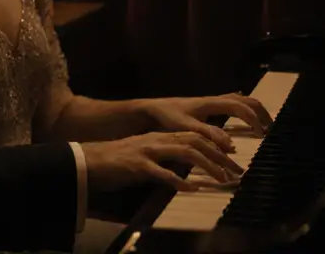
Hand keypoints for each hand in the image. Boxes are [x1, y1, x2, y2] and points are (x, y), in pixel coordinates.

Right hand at [81, 131, 244, 192]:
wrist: (89, 161)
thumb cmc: (117, 161)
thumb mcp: (146, 155)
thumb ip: (165, 156)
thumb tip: (186, 166)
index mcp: (160, 137)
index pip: (195, 136)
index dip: (216, 145)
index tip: (232, 157)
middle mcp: (157, 140)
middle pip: (195, 142)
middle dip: (219, 156)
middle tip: (236, 171)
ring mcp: (148, 152)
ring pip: (185, 153)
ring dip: (207, 166)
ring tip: (222, 179)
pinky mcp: (138, 166)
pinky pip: (162, 173)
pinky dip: (179, 180)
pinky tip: (191, 188)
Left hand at [139, 94, 273, 148]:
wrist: (152, 109)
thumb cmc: (167, 119)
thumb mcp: (187, 128)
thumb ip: (209, 135)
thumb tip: (231, 145)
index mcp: (211, 103)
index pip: (240, 107)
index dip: (254, 119)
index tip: (262, 134)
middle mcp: (214, 99)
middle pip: (245, 100)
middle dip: (260, 112)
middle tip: (271, 128)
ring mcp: (211, 101)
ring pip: (240, 100)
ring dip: (254, 110)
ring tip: (263, 124)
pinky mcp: (207, 105)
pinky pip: (231, 102)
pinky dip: (243, 107)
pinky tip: (245, 114)